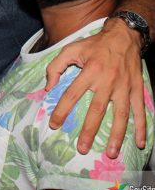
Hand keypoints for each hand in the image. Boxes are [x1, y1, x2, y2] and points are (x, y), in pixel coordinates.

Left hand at [45, 18, 145, 157]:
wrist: (123, 36)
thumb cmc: (94, 45)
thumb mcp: (70, 49)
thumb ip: (55, 67)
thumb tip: (48, 88)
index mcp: (89, 71)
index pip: (72, 94)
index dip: (61, 111)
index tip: (54, 125)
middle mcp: (107, 80)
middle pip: (96, 110)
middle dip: (88, 131)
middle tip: (82, 148)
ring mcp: (124, 86)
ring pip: (120, 114)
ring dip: (116, 135)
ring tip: (110, 152)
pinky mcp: (137, 89)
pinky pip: (140, 110)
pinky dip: (142, 127)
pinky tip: (139, 142)